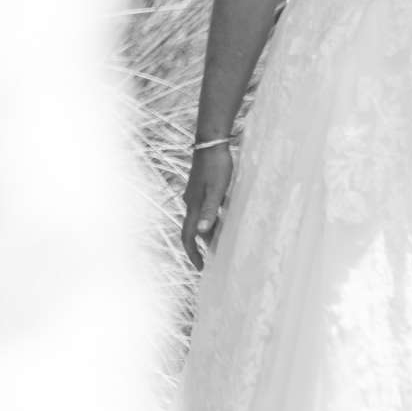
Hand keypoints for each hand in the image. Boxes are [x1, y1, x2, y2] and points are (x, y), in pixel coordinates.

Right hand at [180, 145, 234, 270]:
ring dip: (208, 232)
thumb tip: (202, 232)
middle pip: (192, 230)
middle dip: (201, 245)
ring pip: (199, 219)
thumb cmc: (216, 166)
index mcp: (193, 206)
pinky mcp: (201, 187)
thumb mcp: (217, 190)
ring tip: (220, 242)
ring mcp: (195, 194)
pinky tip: (224, 217)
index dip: (193, 254)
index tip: (201, 268)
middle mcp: (191, 202)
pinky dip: (212, 218)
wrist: (211, 142)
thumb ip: (210, 211)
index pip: (188, 236)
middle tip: (213, 258)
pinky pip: (205, 209)